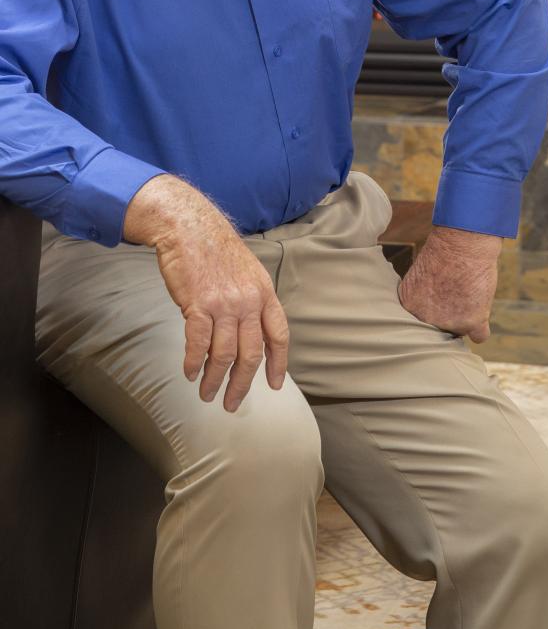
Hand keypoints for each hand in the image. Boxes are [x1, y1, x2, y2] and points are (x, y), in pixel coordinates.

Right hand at [124, 176, 288, 410]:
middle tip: (233, 403)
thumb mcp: (246, 271)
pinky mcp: (198, 304)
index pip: (278, 335)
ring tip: (206, 392)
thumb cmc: (213, 247)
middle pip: (251, 353)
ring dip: (214, 379)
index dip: (278, 363)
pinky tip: (189, 372)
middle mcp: (248, 300)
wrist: (188, 225)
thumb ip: (250, 301)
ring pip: (224, 354)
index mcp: (263, 292)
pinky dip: (193, 362)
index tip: (275, 384)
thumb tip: (245, 334)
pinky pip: (198, 343)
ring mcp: (224, 303)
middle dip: (242, 383)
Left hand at [397, 225, 501, 342]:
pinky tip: (480, 316)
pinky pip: (479, 336)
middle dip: (446, 314)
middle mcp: (426, 318)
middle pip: (439, 328)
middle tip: (454, 293)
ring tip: (467, 292)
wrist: (463, 242)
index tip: (438, 297)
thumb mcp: (419, 275)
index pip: (420, 321)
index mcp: (410, 306)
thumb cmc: (442, 251)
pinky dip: (481, 329)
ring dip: (464, 317)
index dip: (431, 309)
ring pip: (459, 330)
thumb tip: (429, 312)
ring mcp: (449, 322)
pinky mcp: (472, 322)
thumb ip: (421, 299)